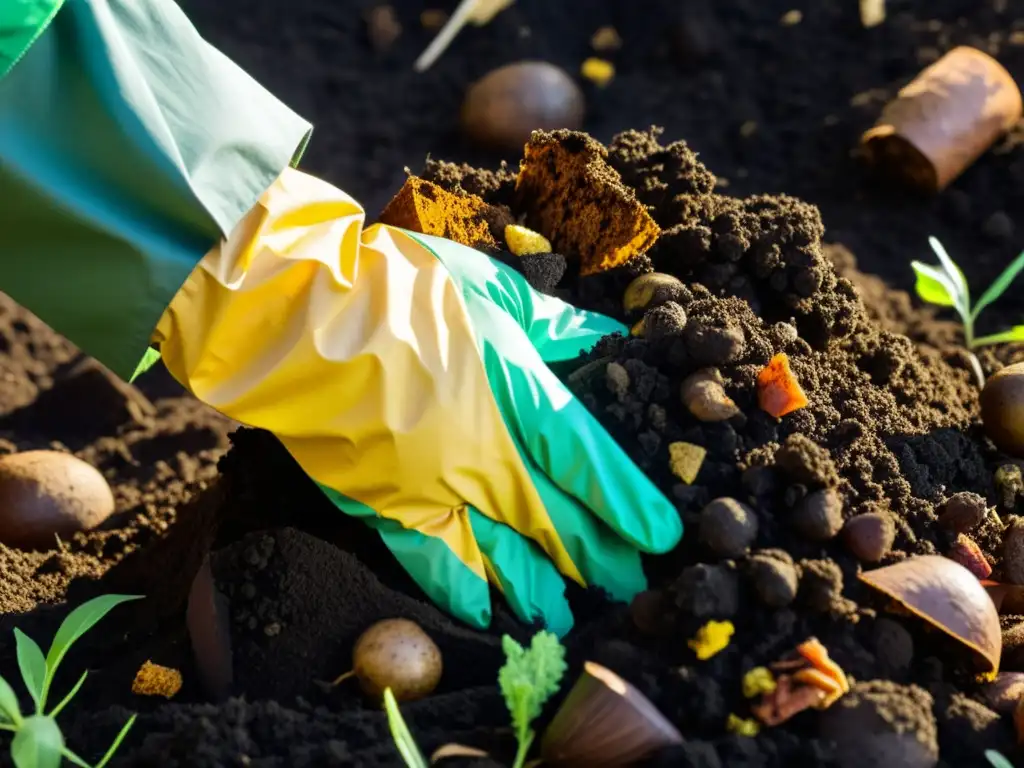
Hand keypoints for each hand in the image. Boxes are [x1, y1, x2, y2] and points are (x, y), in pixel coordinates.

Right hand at [154, 168, 681, 634]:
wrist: (303, 315)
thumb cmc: (403, 288)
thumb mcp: (491, 289)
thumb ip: (555, 324)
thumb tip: (610, 337)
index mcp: (517, 396)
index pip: (587, 465)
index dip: (627, 506)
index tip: (660, 538)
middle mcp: (485, 454)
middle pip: (555, 519)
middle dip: (597, 556)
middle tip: (629, 586)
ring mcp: (434, 487)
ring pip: (502, 553)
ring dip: (540, 586)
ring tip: (569, 613)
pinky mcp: (387, 505)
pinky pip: (431, 562)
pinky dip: (460, 593)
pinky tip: (486, 615)